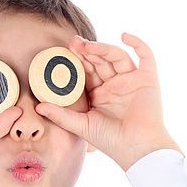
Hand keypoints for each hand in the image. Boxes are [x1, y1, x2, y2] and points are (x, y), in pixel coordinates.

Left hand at [35, 33, 181, 170]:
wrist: (138, 150)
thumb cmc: (112, 142)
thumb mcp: (82, 126)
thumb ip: (61, 115)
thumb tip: (38, 106)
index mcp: (101, 94)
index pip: (87, 71)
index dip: (77, 60)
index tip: (65, 51)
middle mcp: (116, 85)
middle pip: (101, 60)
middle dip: (87, 50)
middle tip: (73, 43)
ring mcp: (132, 81)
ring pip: (117, 56)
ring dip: (103, 48)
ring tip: (89, 46)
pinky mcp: (148, 80)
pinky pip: (146, 56)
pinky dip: (138, 43)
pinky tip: (124, 35)